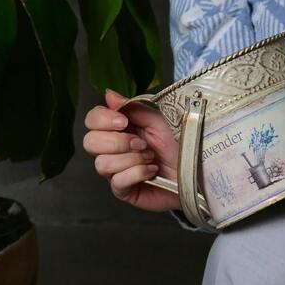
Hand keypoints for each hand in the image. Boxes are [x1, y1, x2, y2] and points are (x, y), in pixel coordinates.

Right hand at [83, 89, 180, 210]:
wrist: (194, 167)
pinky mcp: (123, 190)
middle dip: (118, 141)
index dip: (102, 120)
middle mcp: (112, 149)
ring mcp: (115, 171)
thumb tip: (109, 94)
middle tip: (141, 143)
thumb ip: (132, 107)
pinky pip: (117, 182)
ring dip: (131, 159)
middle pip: (90, 143)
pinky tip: (151, 170)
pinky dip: (137, 173)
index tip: (123, 121)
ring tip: (150, 157)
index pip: (92, 121)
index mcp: (119, 128)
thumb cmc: (178, 142)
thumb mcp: (157, 118)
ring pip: (102, 164)